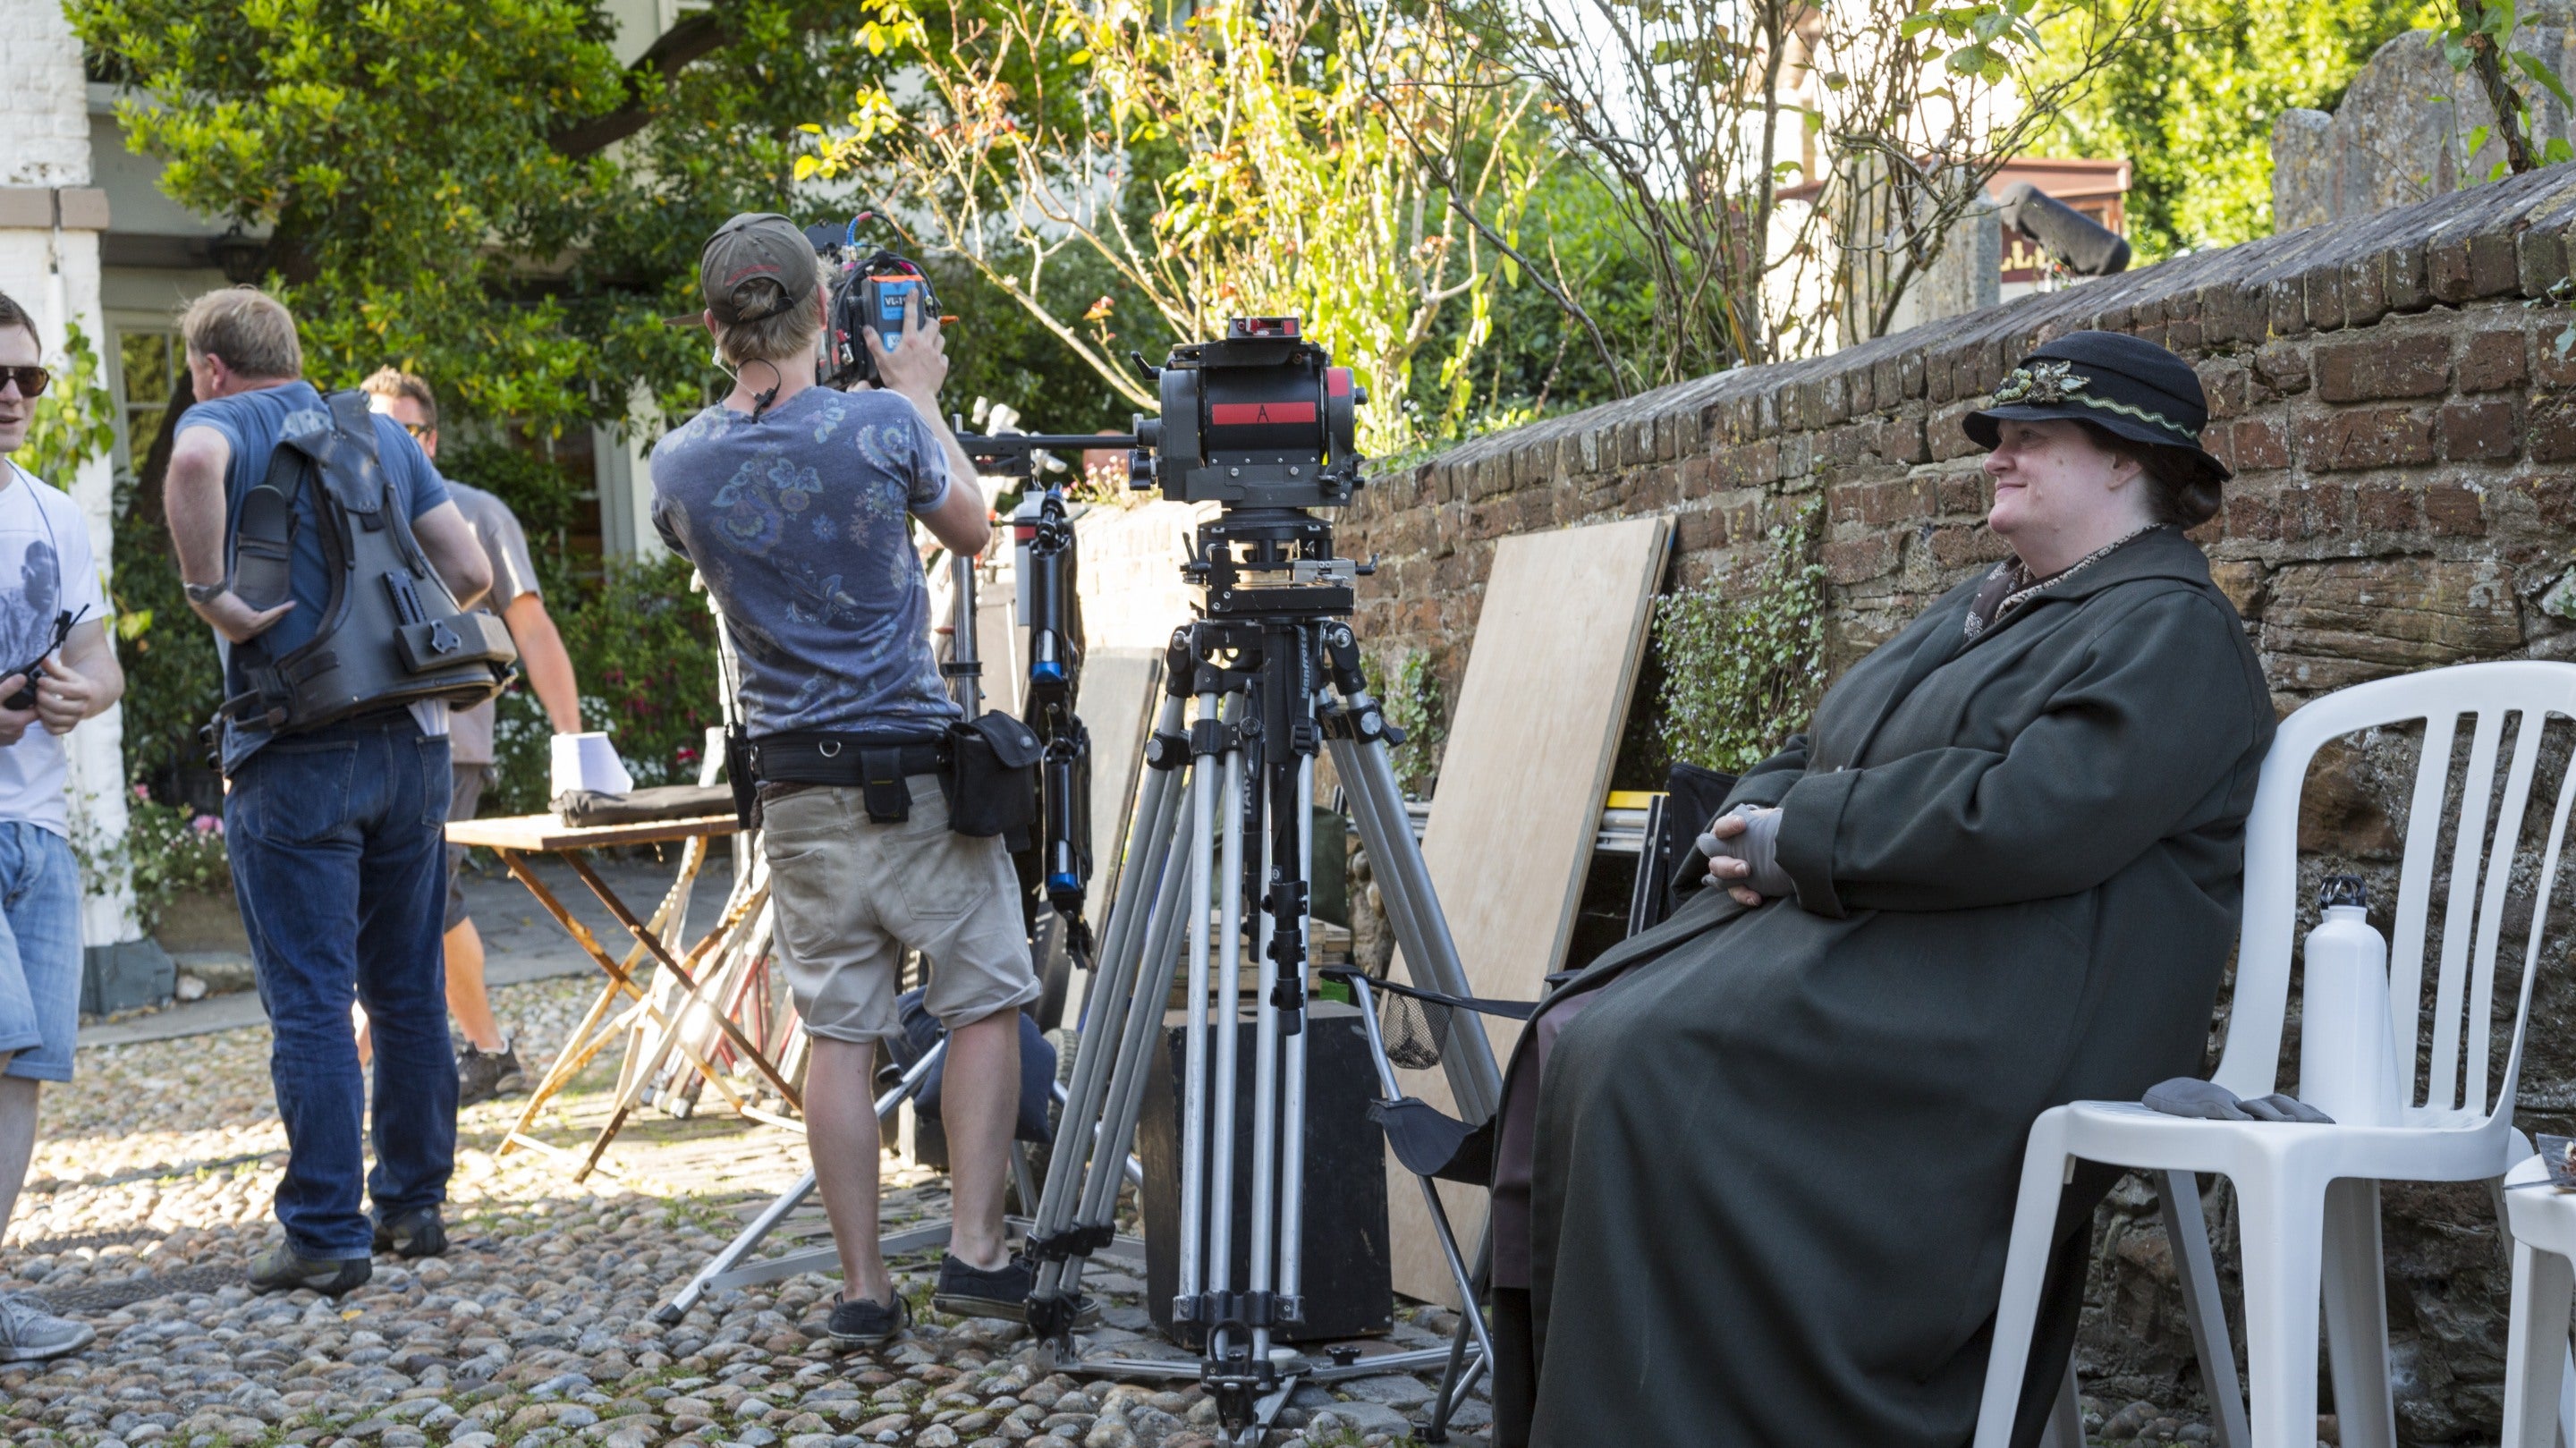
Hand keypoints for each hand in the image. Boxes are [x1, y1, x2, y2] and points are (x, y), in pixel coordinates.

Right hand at [0, 683, 38, 747]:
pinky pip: (9, 731)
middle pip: (28, 717)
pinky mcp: (2, 743)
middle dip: (23, 708)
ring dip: (13, 715)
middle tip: (13, 698)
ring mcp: (9, 739)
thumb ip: (8, 689)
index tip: (32, 693)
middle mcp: (17, 733)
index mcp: (18, 722)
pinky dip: (6, 724)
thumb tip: (23, 677)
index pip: (38, 711)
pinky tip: (0, 717)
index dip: (37, 702)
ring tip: (4, 706)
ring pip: (18, 724)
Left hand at [34, 652, 95, 734]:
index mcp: (85, 692)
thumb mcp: (67, 674)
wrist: (91, 697)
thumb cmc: (74, 683)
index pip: (66, 690)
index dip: (50, 685)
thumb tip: (42, 660)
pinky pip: (54, 730)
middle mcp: (83, 707)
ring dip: (42, 710)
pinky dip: (45, 723)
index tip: (40, 680)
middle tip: (37, 692)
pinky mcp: (70, 728)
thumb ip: (54, 668)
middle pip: (59, 706)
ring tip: (37, 702)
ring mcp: (76, 719)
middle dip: (43, 698)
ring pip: (55, 719)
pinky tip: (42, 713)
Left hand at [191, 590, 293, 644]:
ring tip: (291, 605)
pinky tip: (289, 605)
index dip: (268, 622)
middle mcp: (242, 638)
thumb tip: (245, 611)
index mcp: (236, 638)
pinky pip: (271, 616)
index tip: (278, 616)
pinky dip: (281, 610)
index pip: (256, 631)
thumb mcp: (227, 614)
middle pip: (265, 627)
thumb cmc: (214, 603)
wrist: (208, 598)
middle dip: (277, 618)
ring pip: (269, 622)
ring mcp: (247, 632)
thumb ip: (237, 617)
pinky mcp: (252, 623)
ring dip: (282, 613)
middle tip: (286, 609)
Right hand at [864, 288, 948, 414]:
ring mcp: (935, 355)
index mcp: (910, 340)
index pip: (911, 314)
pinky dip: (939, 356)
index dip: (912, 301)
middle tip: (924, 323)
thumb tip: (867, 330)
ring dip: (935, 337)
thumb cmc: (899, 380)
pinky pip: (943, 356)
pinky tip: (932, 360)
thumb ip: (874, 343)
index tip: (913, 291)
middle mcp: (925, 344)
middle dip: (930, 321)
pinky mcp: (942, 366)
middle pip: (933, 324)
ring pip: (940, 338)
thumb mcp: (882, 360)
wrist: (915, 397)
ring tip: (929, 341)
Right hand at [1702, 809, 1770, 907]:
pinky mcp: (1737, 885)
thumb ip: (1767, 819)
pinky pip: (1735, 892)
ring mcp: (1727, 870)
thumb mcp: (1770, 821)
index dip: (1727, 826)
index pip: (1720, 828)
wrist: (1781, 849)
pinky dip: (1744, 896)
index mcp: (1727, 831)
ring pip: (1717, 876)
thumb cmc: (1772, 830)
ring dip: (1730, 877)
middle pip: (1711, 856)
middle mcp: (1721, 851)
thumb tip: (1775, 814)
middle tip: (1745, 866)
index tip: (1742, 824)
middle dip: (1725, 862)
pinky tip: (1756, 898)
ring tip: (1748, 875)